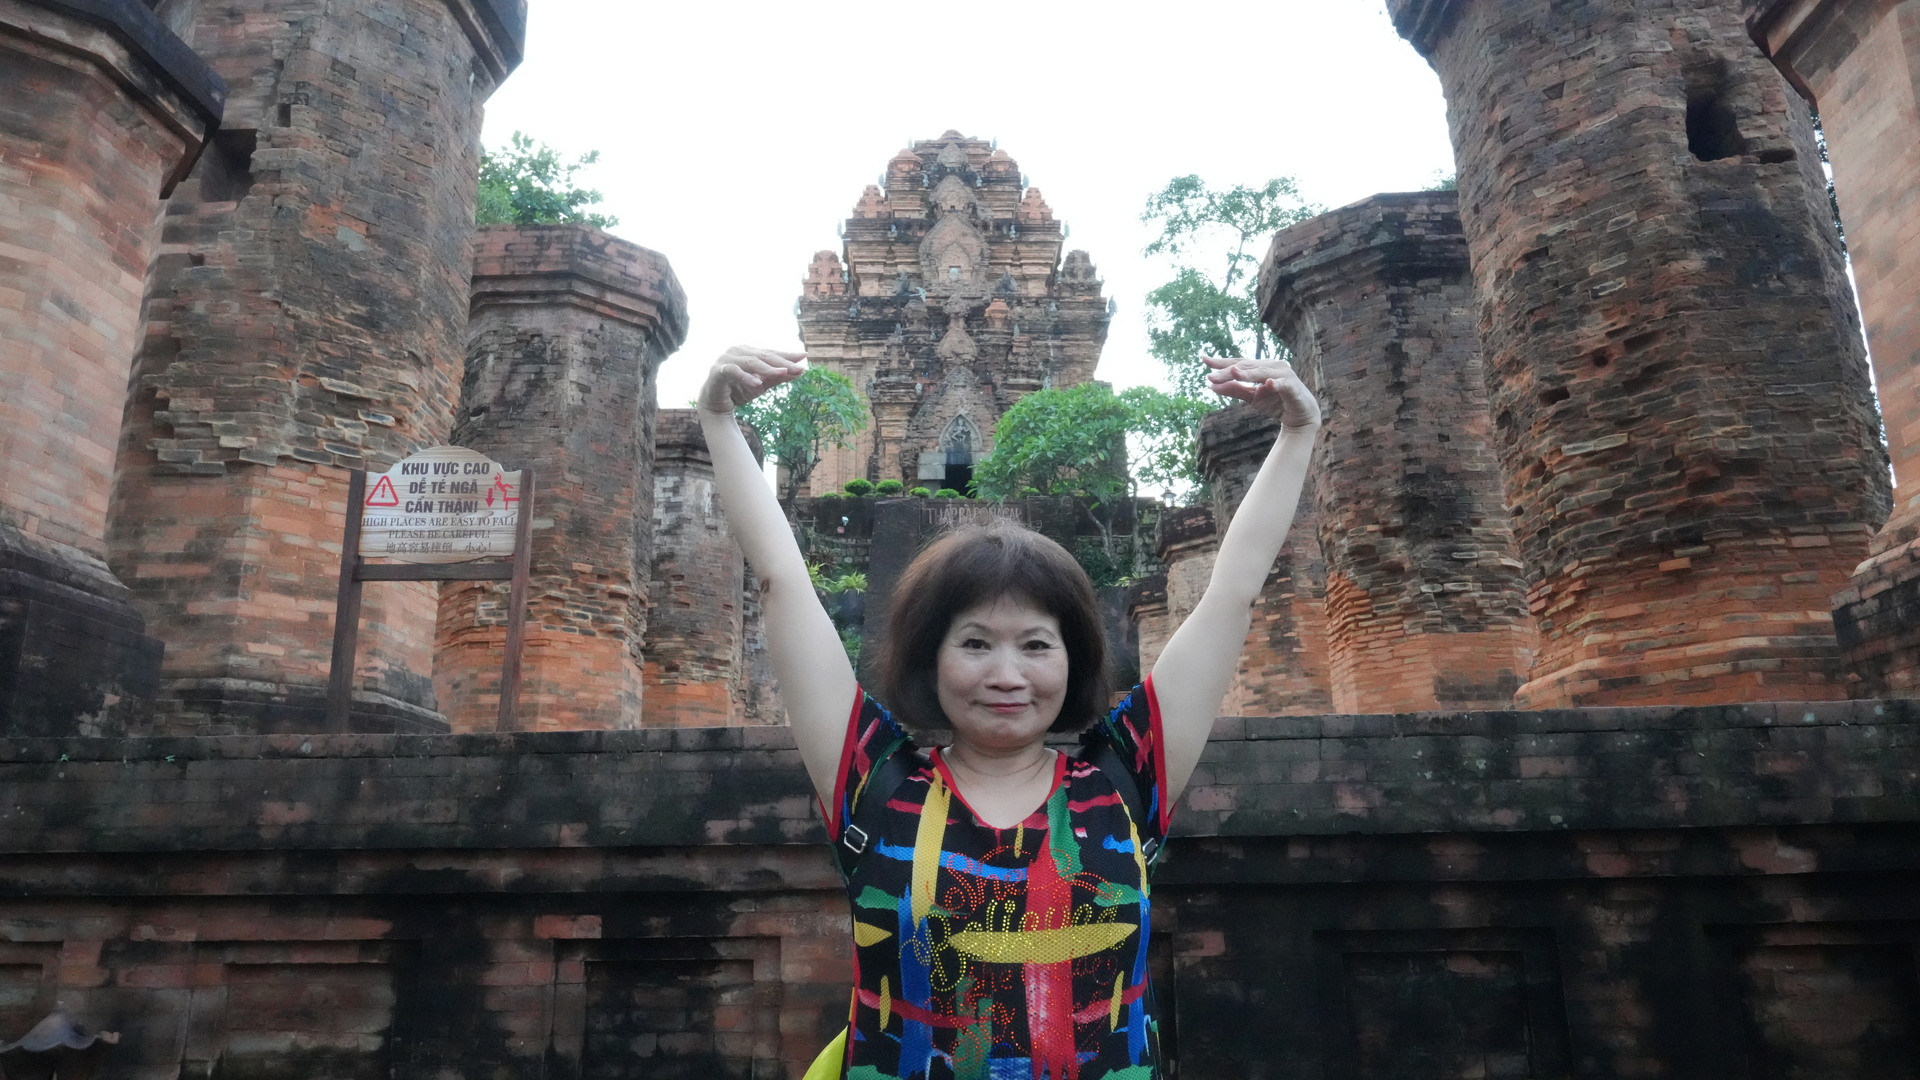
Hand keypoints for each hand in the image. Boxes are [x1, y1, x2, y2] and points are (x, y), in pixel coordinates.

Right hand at [698, 346, 806, 413]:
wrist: (715, 404)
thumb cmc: (739, 390)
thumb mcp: (762, 385)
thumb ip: (778, 377)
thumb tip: (800, 371)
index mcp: (749, 352)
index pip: (771, 352)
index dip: (787, 355)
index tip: (804, 356)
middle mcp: (738, 351)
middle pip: (763, 355)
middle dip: (782, 362)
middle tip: (798, 368)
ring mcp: (726, 359)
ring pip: (750, 362)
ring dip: (767, 369)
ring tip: (782, 373)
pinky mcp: (717, 371)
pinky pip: (733, 371)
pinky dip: (746, 377)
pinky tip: (757, 383)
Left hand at [1204, 355, 1319, 429]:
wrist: (1299, 417)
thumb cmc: (1275, 403)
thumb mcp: (1251, 397)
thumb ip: (1234, 390)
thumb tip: (1211, 386)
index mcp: (1260, 367)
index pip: (1239, 362)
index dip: (1222, 362)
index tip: (1204, 360)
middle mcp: (1272, 366)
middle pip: (1247, 366)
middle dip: (1228, 371)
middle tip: (1211, 376)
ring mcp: (1284, 375)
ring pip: (1262, 373)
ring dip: (1248, 373)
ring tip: (1233, 373)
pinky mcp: (1293, 387)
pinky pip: (1283, 384)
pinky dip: (1276, 384)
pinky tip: (1268, 383)